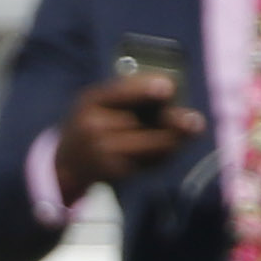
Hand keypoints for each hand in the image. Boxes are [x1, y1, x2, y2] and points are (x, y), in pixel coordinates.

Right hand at [55, 75, 203, 200]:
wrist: (65, 167)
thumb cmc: (91, 126)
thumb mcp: (98, 103)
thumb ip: (128, 94)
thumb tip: (171, 90)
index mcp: (91, 101)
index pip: (119, 92)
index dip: (144, 90)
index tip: (168, 88)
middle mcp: (93, 127)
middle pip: (142, 122)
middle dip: (172, 121)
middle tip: (195, 122)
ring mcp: (102, 152)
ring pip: (151, 144)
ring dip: (174, 140)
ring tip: (188, 132)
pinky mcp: (113, 172)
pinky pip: (148, 162)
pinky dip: (163, 156)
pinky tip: (169, 150)